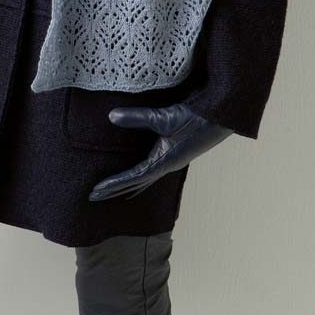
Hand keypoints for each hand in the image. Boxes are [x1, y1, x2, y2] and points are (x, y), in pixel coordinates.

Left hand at [88, 103, 233, 201]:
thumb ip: (137, 117)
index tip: (94, 191)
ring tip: (111, 192)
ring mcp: (171, 161)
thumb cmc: (195, 118)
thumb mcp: (164, 116)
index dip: (112, 184)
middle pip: (135, 184)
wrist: (220, 117)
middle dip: (114, 190)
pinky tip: (137, 176)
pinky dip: (139, 177)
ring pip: (144, 180)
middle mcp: (166, 166)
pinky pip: (152, 171)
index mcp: (163, 162)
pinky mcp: (175, 154)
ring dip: (126, 186)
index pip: (132, 178)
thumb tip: (111, 116)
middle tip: (93, 197)